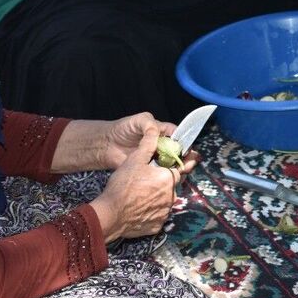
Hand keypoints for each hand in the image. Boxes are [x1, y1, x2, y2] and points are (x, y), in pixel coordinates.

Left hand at [51, 113, 179, 173]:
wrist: (107, 145)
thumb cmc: (122, 129)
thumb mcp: (137, 121)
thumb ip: (149, 124)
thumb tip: (158, 131)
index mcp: (161, 131)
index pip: (177, 135)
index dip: (184, 141)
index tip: (186, 148)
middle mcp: (161, 144)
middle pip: (178, 150)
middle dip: (186, 155)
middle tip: (190, 161)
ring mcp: (155, 157)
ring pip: (172, 162)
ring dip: (179, 166)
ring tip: (184, 169)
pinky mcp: (148, 169)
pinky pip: (160, 172)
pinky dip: (167, 175)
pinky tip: (171, 176)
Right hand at [89, 127, 185, 242]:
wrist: (110, 215)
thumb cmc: (122, 186)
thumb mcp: (135, 160)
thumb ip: (149, 144)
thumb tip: (156, 130)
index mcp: (169, 179)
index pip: (178, 169)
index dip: (171, 167)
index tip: (166, 167)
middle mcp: (171, 197)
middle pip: (171, 186)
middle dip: (162, 183)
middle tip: (146, 182)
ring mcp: (165, 213)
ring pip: (165, 201)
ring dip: (157, 197)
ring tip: (140, 195)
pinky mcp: (157, 226)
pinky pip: (158, 215)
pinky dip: (151, 212)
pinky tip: (140, 208)